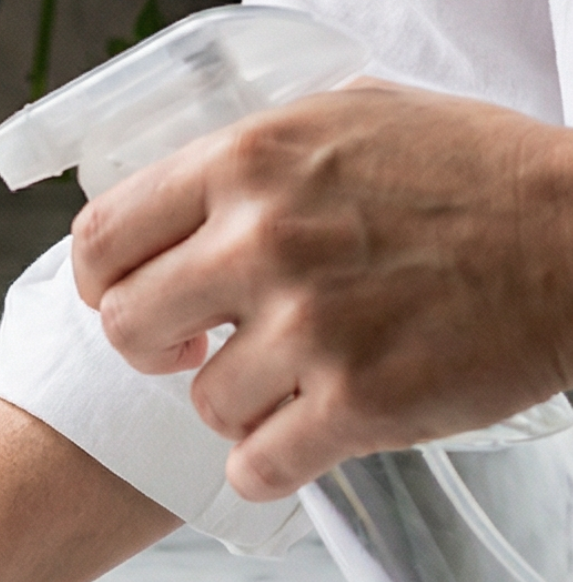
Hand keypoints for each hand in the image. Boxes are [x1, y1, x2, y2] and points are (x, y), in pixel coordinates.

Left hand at [71, 81, 572, 499]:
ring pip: (203, 405)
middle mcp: (264, 239)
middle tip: (198, 349)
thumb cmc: (477, 174)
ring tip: (295, 380)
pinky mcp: (359, 403)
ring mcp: (311, 326)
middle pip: (127, 327)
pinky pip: (258, 466)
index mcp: (247, 160)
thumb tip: (176, 186)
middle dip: (156, 350)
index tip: (133, 299)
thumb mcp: (351, 115)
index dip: (106, 282)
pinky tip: (306, 438)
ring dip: (240, 405)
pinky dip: (274, 465)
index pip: (103, 235)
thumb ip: (256, 153)